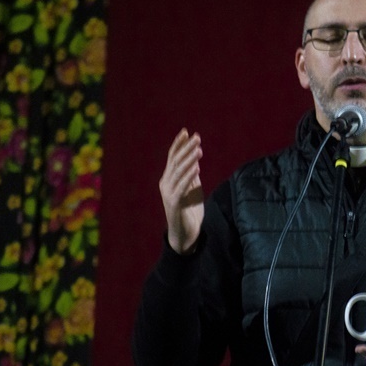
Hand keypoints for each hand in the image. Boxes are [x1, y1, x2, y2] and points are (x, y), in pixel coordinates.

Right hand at [159, 128, 204, 253]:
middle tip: (196, 136)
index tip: (186, 131)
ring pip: (178, 172)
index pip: (172, 157)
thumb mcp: (192, 189)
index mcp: (168, 179)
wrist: (186, 234)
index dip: (178, 144)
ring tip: (199, 149)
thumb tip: (195, 159)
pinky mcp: (174, 203)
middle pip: (175, 161)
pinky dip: (189, 176)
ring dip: (189, 159)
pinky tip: (197, 167)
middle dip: (186, 147)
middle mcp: (166, 183)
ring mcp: (168, 193)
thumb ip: (191, 175)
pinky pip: (182, 186)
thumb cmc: (189, 211)